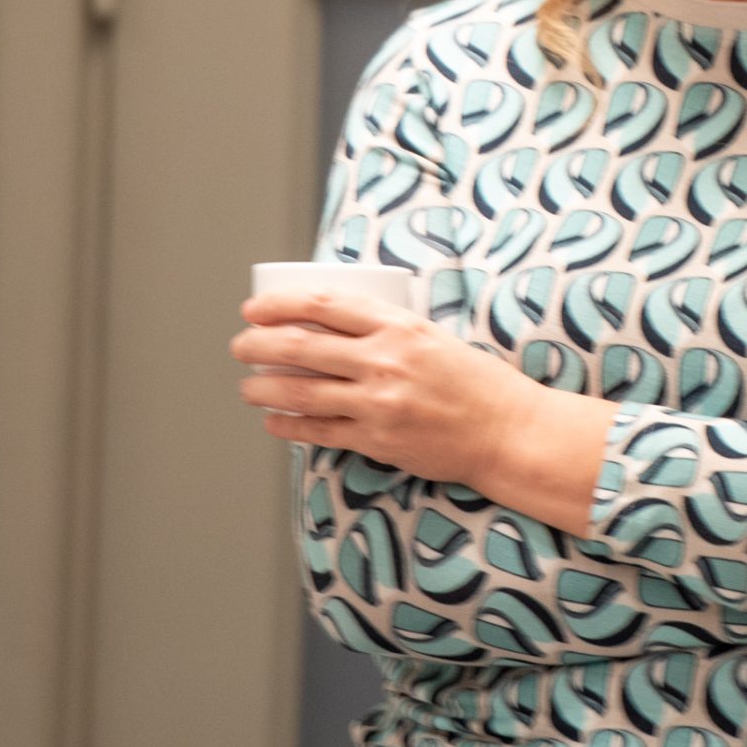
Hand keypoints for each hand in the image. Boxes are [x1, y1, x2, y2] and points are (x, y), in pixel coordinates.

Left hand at [231, 289, 538, 488]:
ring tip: (247, 386)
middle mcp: (384, 362)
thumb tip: (333, 327)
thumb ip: (388, 331)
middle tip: (241, 346)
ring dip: (263, 388)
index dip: (278, 305)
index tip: (254, 310)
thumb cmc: (476, 382)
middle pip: (300, 347)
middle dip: (258, 345)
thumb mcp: (433, 337)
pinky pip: (318, 432)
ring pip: (300, 391)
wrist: (506, 431)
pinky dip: (289, 426)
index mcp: (399, 326)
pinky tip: (274, 422)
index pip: (322, 306)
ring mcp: (377, 403)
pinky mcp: (377, 440)